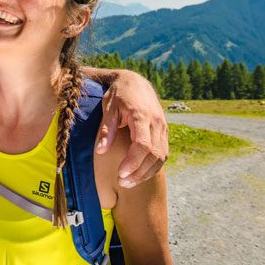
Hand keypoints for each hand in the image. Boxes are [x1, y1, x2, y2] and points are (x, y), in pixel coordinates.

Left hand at [94, 69, 167, 187]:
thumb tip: (101, 151)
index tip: (120, 173)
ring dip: (146, 172)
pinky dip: (152, 166)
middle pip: (154, 154)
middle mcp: (156, 122)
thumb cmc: (118, 94)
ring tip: (128, 182)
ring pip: (161, 156)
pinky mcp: (164, 131)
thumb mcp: (109, 107)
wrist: (135, 81)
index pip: (143, 145)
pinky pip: (163, 153)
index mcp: (142, 115)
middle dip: (139, 172)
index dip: (133, 162)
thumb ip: (106, 129)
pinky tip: (139, 174)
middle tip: (122, 182)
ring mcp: (163, 127)